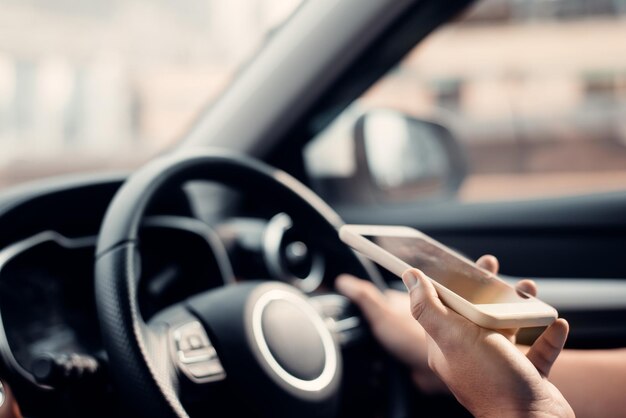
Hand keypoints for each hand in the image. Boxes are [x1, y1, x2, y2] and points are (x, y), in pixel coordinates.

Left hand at [401, 268, 573, 417]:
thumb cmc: (492, 381)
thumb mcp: (453, 336)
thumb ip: (428, 307)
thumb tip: (410, 277)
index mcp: (447, 346)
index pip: (442, 307)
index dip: (449, 283)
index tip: (459, 264)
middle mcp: (471, 356)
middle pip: (475, 313)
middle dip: (484, 289)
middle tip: (493, 269)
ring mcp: (499, 367)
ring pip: (507, 328)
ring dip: (519, 307)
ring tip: (529, 291)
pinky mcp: (526, 377)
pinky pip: (537, 350)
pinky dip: (547, 334)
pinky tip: (556, 323)